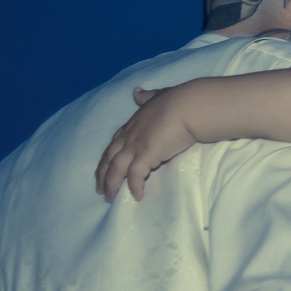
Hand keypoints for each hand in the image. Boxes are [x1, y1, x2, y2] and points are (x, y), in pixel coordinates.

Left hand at [95, 85, 203, 201]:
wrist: (189, 107)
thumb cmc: (177, 101)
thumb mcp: (157, 97)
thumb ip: (146, 97)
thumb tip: (136, 92)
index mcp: (131, 125)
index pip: (113, 144)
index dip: (107, 158)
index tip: (103, 169)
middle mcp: (129, 136)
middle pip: (109, 158)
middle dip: (102, 174)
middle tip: (100, 189)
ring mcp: (136, 146)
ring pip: (116, 169)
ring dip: (112, 184)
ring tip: (111, 198)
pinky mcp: (146, 155)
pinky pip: (136, 175)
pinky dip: (135, 186)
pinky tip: (137, 196)